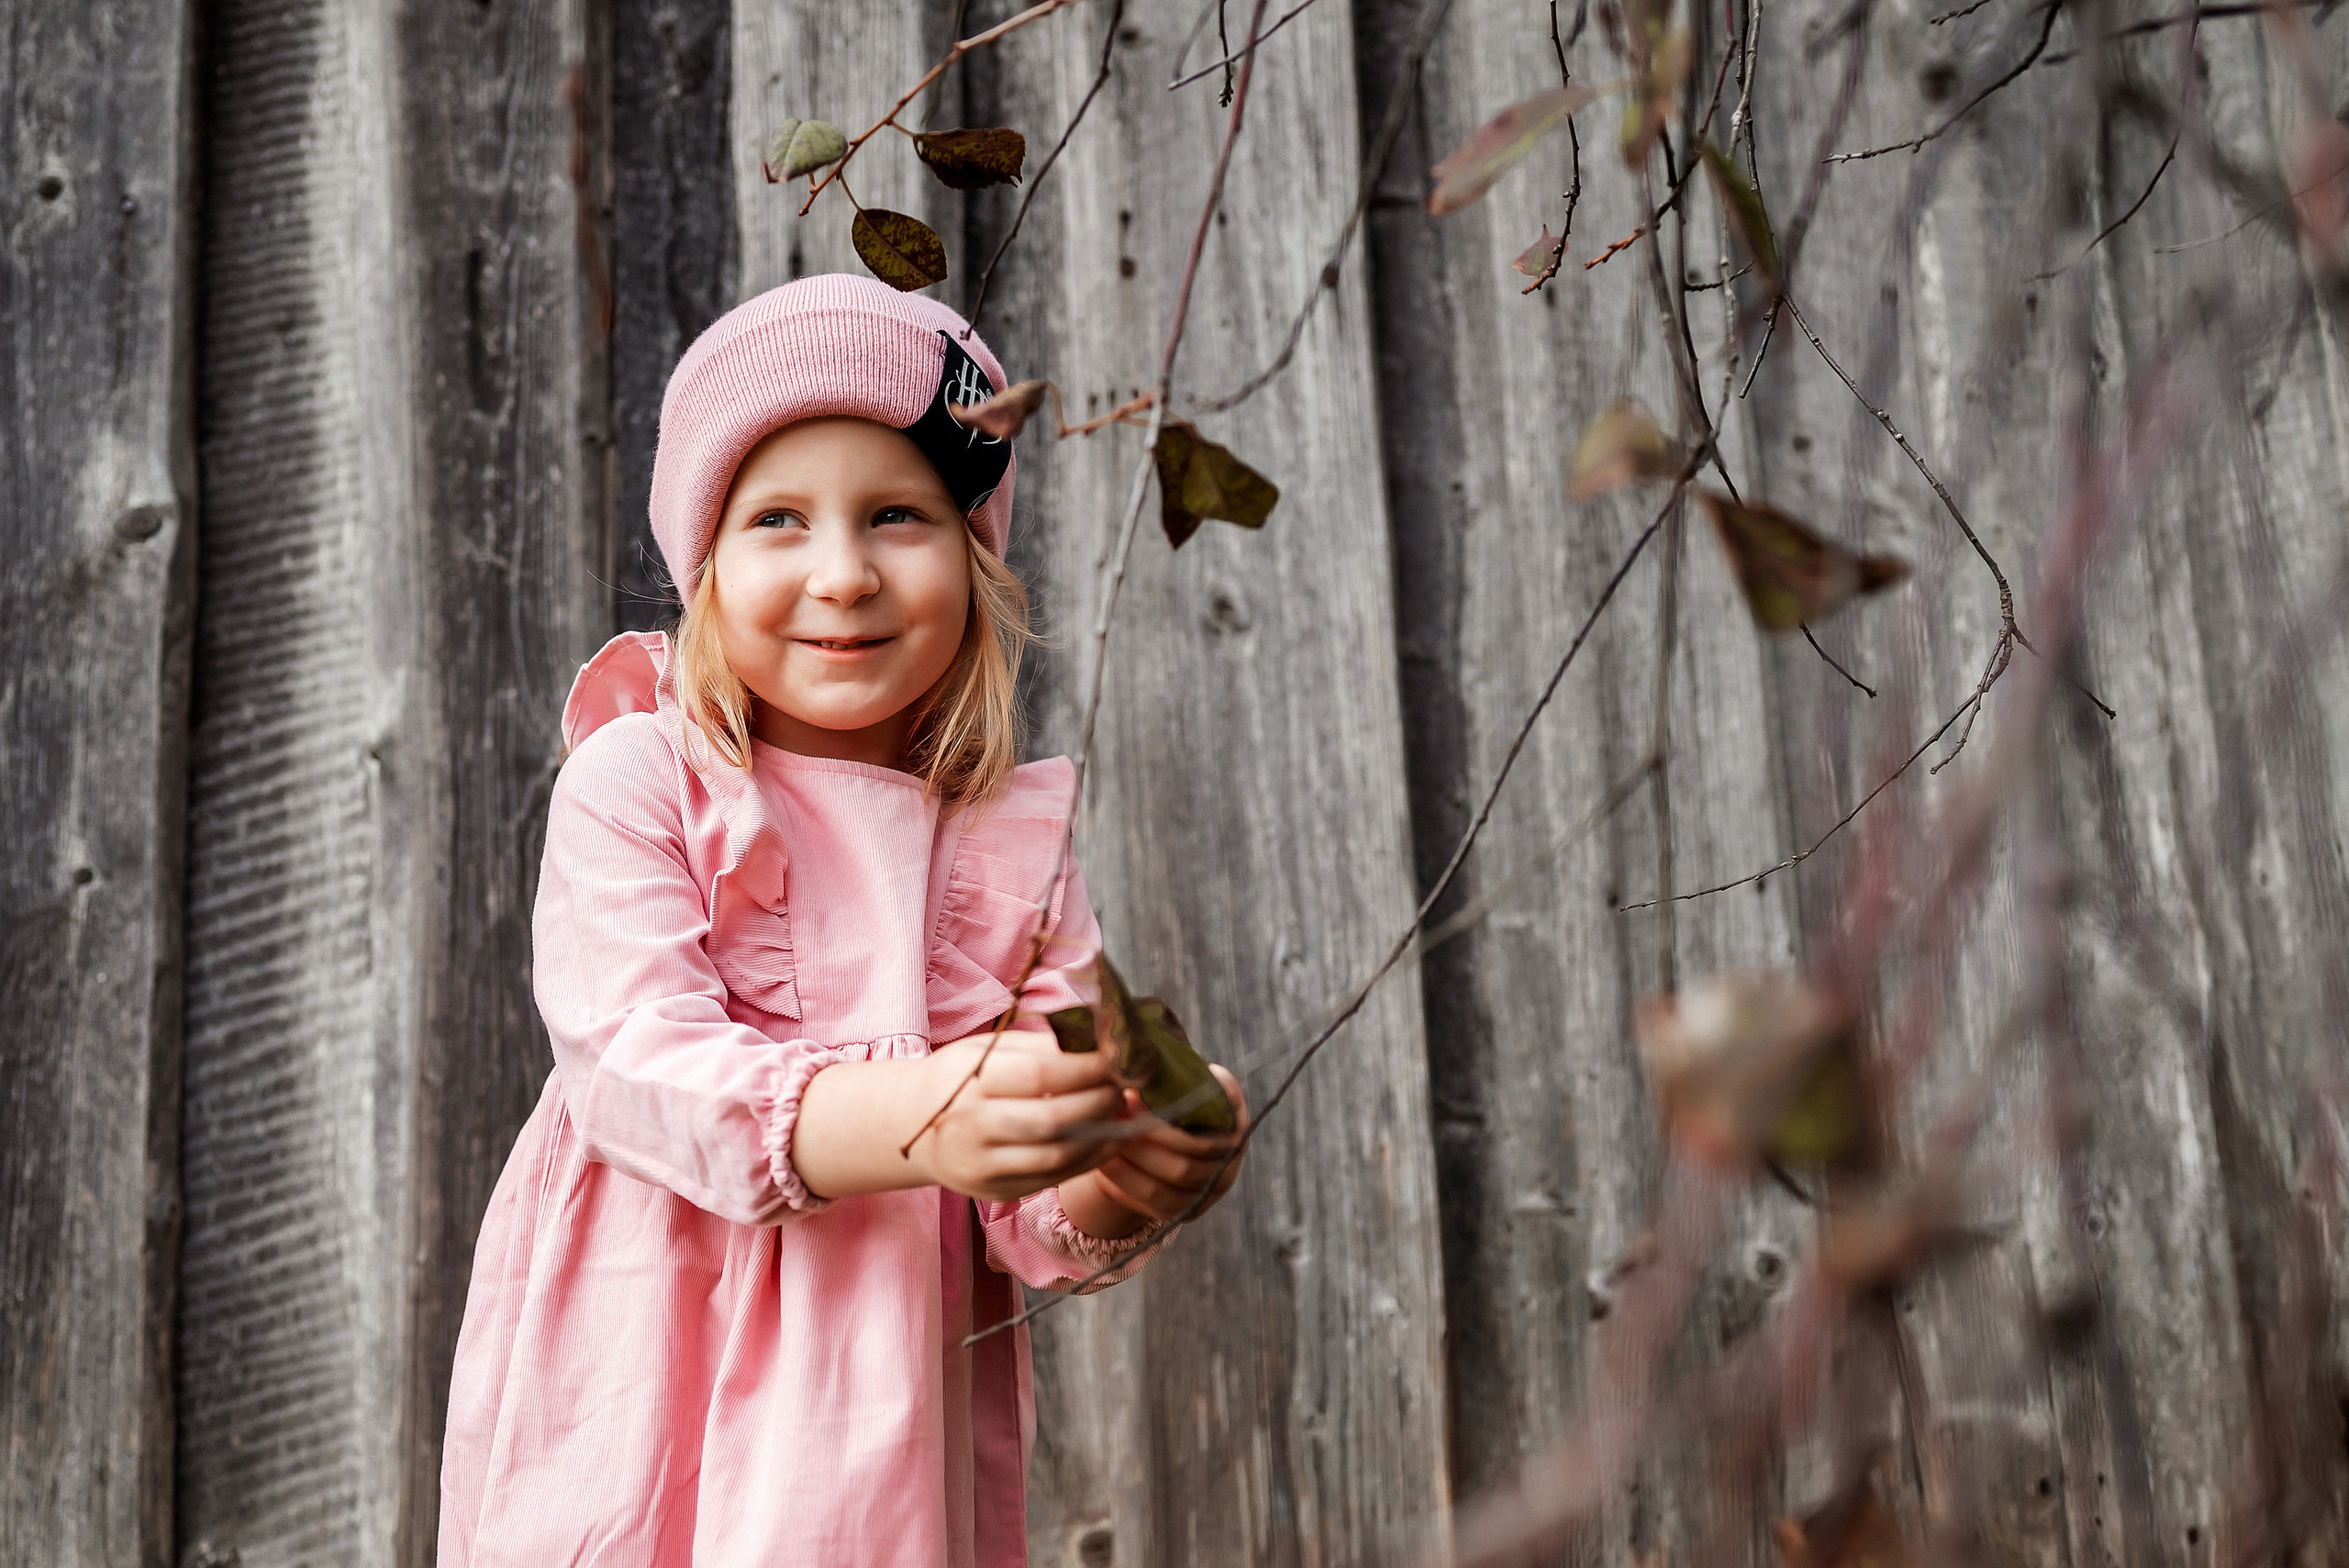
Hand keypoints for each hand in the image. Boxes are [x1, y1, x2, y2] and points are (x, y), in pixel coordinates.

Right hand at [910, 1029, 1130, 1203]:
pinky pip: (1054, 1178)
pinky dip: (1089, 1159)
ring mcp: (982, 1166)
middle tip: (1126, 1085)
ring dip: (1102, 1133)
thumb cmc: (959, 1078)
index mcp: (971, 1082)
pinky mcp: (995, 1191)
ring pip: (1058, 1156)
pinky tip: (1108, 1138)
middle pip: (1053, 1119)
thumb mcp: (986, 1050)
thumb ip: (1039, 1046)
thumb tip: (1098, 1042)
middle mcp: (972, 1127)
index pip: (1040, 1074)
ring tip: (1122, 1110)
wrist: (910, 1126)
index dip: (1087, 1066)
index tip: (1118, 1056)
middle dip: (1100, 1100)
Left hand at [1059, 1064, 1247, 1239]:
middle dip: (1145, 1135)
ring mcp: (1217, 1182)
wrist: (1154, 1135)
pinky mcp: (1192, 1207)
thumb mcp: (1161, 1075)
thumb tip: (1127, 1055)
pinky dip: (1127, 1183)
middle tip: (1109, 1121)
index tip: (1129, 1096)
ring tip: (1102, 1139)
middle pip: (1192, 1149)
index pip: (1209, 1110)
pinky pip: (1158, 1202)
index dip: (1167, 1108)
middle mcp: (1233, 1146)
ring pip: (1173, 1176)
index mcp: (1230, 1104)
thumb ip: (1155, 1068)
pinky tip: (1103, 1164)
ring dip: (1133, 1158)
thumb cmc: (1155, 1094)